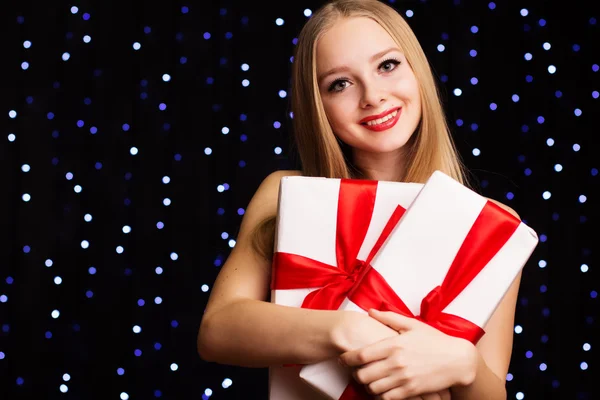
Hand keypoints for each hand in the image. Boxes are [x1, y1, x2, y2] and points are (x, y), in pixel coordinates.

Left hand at [339, 309, 476, 398]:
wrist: (458, 360)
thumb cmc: (435, 340)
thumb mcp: (412, 324)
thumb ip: (389, 318)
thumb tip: (370, 311)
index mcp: (393, 344)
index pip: (361, 355)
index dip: (347, 358)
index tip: (342, 359)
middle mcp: (396, 362)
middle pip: (363, 374)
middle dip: (355, 374)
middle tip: (355, 371)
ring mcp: (404, 378)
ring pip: (373, 388)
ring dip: (367, 386)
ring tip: (369, 381)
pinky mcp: (412, 391)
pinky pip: (388, 398)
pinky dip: (381, 396)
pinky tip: (382, 389)